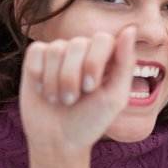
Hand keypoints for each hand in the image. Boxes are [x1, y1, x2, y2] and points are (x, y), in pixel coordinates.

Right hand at [18, 27, 137, 159]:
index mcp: (107, 56)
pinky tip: (43, 90)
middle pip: (77, 44)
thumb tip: (130, 28)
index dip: (94, 62)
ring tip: (60, 99)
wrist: (58, 139)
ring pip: (55, 50)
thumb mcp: (115, 97)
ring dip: (55, 82)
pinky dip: (38, 74)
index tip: (91, 88)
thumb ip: (125, 64)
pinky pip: (37, 52)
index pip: (102, 39)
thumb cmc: (91, 119)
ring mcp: (60, 52)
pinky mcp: (37, 58)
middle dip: (72, 77)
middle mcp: (84, 49)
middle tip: (73, 99)